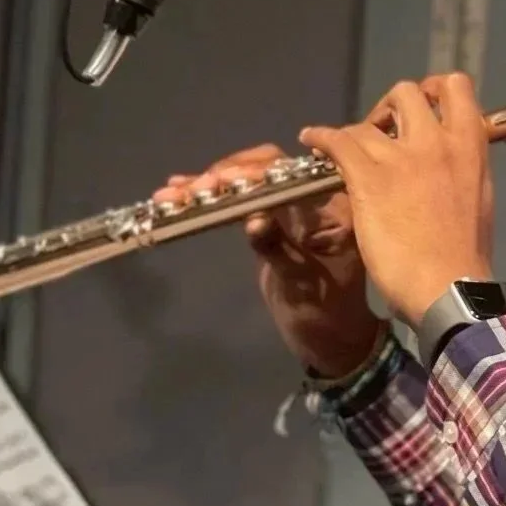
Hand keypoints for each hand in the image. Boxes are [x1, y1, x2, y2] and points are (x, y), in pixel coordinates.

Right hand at [152, 145, 382, 378]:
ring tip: (171, 191)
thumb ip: (278, 249)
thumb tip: (252, 219)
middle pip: (267, 168)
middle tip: (192, 188)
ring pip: (248, 181)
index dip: (256, 172)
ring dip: (209, 184)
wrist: (329, 337)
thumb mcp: (303, 283)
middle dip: (225, 174)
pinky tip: (179, 191)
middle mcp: (313, 198)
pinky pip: (241, 199)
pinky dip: (212, 197)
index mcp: (334, 207)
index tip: (222, 180)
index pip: (293, 175)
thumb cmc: (325, 312)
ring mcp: (290, 206)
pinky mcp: (270, 218)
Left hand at [299, 73, 493, 326]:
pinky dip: (319, 137)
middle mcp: (436, 142)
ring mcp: (401, 158)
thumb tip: (451, 163)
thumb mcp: (477, 200)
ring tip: (340, 147)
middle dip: (389, 107)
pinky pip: (336, 141)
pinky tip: (311, 140)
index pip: (457, 88)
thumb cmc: (464, 254)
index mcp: (471, 148)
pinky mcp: (368, 177)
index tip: (423, 105)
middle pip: (406, 93)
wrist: (449, 287)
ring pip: (365, 122)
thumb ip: (462, 172)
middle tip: (380, 132)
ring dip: (351, 133)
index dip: (435, 89)